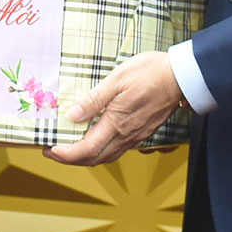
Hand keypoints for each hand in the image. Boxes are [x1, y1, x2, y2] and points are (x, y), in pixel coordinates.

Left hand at [46, 51, 181, 165]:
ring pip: (106, 156)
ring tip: (69, 146)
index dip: (65, 154)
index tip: (49, 149)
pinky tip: (95, 139)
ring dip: (85, 156)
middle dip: (70, 159)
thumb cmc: (151, 72)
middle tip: (52, 150)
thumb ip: (94, 100)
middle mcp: (126, 135)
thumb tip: (72, 115)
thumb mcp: (117, 79)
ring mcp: (136, 136)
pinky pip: (117, 149)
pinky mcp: (143, 133)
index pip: (86, 150)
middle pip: (94, 158)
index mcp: (117, 124)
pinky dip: (101, 150)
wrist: (182, 76)